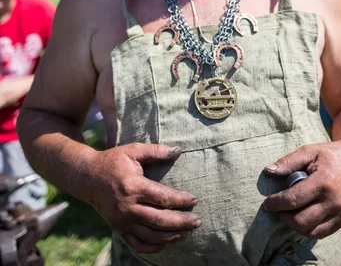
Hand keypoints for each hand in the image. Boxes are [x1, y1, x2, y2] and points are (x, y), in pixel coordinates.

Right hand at [85, 143, 200, 252]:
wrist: (87, 177)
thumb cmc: (113, 161)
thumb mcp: (133, 150)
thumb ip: (156, 151)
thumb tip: (179, 151)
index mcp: (132, 186)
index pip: (162, 198)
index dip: (181, 200)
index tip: (194, 199)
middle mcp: (127, 207)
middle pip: (160, 220)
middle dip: (182, 222)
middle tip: (198, 221)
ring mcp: (121, 221)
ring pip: (151, 236)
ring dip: (172, 236)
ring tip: (188, 232)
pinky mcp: (118, 229)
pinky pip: (138, 244)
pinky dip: (154, 247)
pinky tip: (167, 242)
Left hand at [262, 142, 340, 238]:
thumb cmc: (330, 154)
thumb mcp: (309, 151)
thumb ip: (288, 162)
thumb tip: (267, 171)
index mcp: (324, 182)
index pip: (294, 200)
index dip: (276, 203)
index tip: (267, 204)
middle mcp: (334, 201)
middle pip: (301, 221)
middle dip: (284, 217)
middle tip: (276, 209)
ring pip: (311, 231)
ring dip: (295, 225)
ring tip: (287, 213)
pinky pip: (322, 232)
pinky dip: (308, 229)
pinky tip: (301, 217)